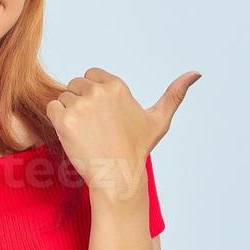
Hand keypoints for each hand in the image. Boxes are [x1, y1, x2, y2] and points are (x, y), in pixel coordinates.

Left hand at [45, 67, 199, 202]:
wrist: (118, 176)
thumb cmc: (136, 149)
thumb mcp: (158, 120)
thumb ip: (175, 94)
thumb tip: (196, 73)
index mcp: (117, 86)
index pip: (91, 75)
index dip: (94, 94)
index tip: (103, 115)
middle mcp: (98, 91)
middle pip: (75, 85)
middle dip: (81, 103)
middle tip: (94, 127)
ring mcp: (80, 105)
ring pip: (63, 98)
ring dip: (69, 113)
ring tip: (86, 133)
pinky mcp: (64, 120)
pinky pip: (52, 108)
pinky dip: (58, 121)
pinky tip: (73, 135)